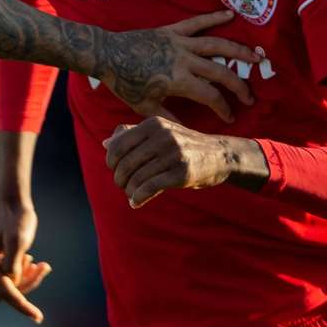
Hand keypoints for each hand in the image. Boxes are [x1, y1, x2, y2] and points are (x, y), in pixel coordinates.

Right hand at [0, 197, 51, 322]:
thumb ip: (13, 262)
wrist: (7, 201)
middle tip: (43, 266)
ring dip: (22, 278)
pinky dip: (15, 273)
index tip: (38, 317)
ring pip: (3, 286)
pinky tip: (27, 259)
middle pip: (4, 291)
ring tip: (38, 263)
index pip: (5, 292)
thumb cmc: (16, 217)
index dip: (23, 305)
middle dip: (25, 285)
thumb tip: (11, 282)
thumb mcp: (19, 238)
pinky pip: (0, 277)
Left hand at [98, 10, 257, 122]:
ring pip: (217, 45)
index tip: (229, 116)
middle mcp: (184, 60)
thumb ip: (168, 117)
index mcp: (178, 81)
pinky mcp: (172, 30)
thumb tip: (184, 130)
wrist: (107, 55)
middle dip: (239, 85)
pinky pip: (197, 22)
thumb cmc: (124, 82)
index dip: (223, 108)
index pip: (210, 96)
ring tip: (257, 56)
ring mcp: (179, 43)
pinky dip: (213, 16)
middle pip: (221, 72)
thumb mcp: (145, 106)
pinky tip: (230, 14)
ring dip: (239, 51)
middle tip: (250, 97)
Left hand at [103, 116, 267, 207]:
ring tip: (131, 195)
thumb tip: (106, 143)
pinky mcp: (182, 172)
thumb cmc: (183, 144)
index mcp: (152, 124)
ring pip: (136, 178)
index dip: (111, 162)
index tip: (116, 170)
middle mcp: (162, 136)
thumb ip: (132, 134)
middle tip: (123, 186)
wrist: (219, 155)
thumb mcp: (160, 131)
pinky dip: (138, 198)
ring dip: (129, 191)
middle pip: (125, 164)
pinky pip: (150, 188)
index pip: (117, 145)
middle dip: (120, 179)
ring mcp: (173, 153)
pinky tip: (136, 203)